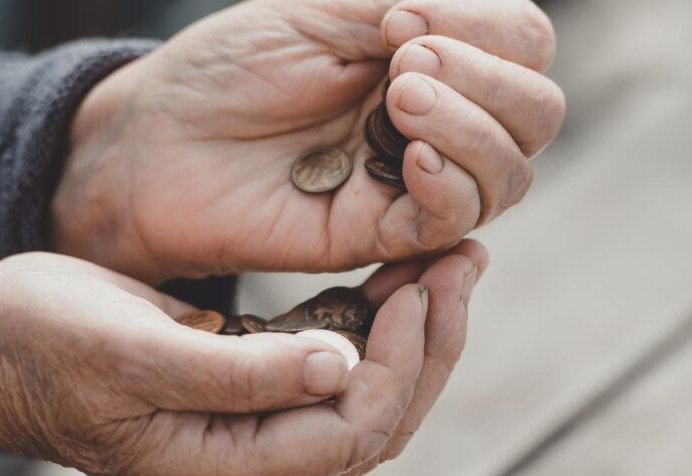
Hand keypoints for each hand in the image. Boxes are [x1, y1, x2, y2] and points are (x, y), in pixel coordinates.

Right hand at [0, 244, 486, 475]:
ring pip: (358, 398)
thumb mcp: (131, 349)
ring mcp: (240, 428)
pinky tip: (389, 278)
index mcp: (217, 467)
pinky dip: (365, 326)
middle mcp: (241, 460)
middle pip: (372, 425)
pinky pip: (324, 370)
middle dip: (426, 348)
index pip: (349, 436)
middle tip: (461, 266)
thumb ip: (237, 372)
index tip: (421, 286)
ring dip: (407, 335)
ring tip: (444, 265)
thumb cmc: (35, 342)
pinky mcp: (237, 388)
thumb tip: (340, 368)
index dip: (399, 366)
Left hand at [51, 0, 560, 283]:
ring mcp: (417, 182)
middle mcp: (441, 122)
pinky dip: (450, 182)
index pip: (525, 45)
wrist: (154, 142)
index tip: (398, 18)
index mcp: (436, 57)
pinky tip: (412, 154)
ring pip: (511, 171)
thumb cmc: (229, 67)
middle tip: (403, 65)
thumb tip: (480, 33)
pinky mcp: (384, 236)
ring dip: (471, 128)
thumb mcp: (323, 6)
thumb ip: (415, 4)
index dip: (488, 32)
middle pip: (537, 113)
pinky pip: (456, 221)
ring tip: (397, 99)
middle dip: (489, 81)